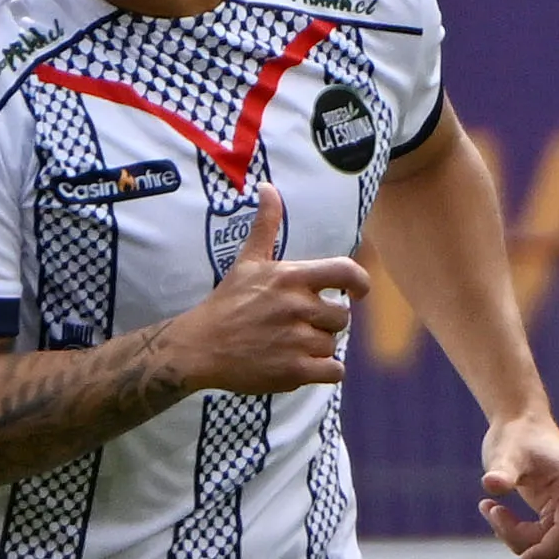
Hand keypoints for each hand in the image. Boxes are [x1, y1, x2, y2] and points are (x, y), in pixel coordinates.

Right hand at [167, 196, 365, 396]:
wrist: (198, 348)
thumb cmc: (226, 304)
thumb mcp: (247, 262)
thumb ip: (265, 226)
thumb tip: (267, 187)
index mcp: (290, 278)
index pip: (346, 272)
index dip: (360, 283)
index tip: (358, 293)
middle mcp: (297, 307)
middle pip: (341, 317)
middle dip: (325, 323)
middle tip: (298, 325)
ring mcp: (296, 340)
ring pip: (333, 345)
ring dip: (318, 348)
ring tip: (289, 346)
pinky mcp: (294, 371)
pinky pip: (333, 371)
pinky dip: (323, 371)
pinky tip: (300, 365)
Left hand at [477, 407, 558, 558]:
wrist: (521, 421)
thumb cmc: (514, 436)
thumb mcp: (504, 454)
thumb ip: (501, 471)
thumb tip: (492, 484)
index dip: (545, 551)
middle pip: (554, 539)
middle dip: (517, 535)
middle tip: (489, 509)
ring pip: (545, 540)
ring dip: (513, 532)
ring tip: (487, 506)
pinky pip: (540, 534)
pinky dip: (515, 529)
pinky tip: (493, 509)